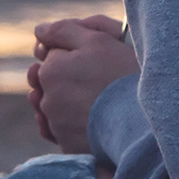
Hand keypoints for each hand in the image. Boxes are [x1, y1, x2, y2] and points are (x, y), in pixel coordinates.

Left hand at [27, 15, 139, 153]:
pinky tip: (86, 119)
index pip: (52, 56)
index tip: (91, 56)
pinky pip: (63, 133)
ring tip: (94, 99)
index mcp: (50, 70)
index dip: (72, 53)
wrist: (140, 124)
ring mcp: (56, 126)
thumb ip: (63, 31)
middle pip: (52, 82)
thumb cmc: (121, 76)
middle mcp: (46, 99)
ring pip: (56, 107)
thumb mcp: (97, 40)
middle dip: (66, 77)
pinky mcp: (69, 147)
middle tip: (94, 77)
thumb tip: (39, 31)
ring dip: (67, 101)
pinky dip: (70, 126)